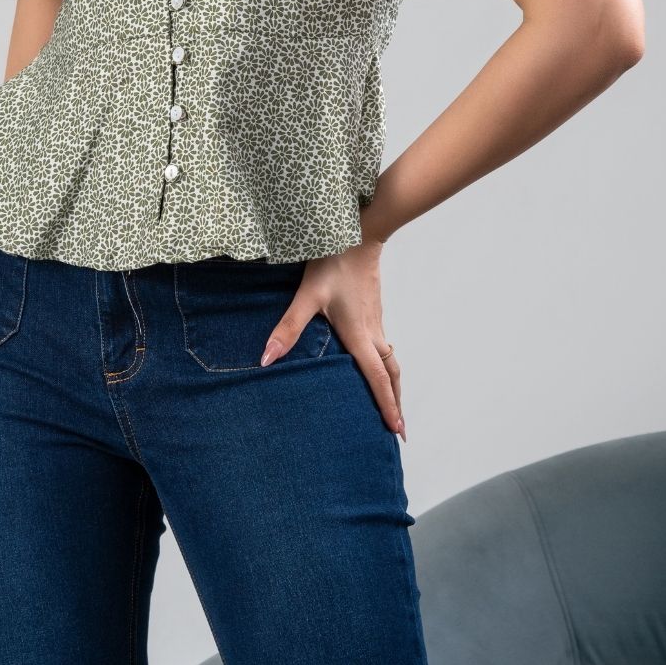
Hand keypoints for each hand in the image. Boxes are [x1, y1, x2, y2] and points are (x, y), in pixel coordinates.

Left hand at [259, 238, 406, 440]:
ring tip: (390, 401)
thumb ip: (288, 328)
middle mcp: (373, 332)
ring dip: (392, 383)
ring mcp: (375, 320)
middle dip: (394, 401)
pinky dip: (386, 364)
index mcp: (359, 335)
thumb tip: (267, 358)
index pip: (377, 379)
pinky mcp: (373, 309)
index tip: (398, 430)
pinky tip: (374, 362)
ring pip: (390, 359)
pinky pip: (385, 345)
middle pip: (391, 374)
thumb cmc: (333, 263)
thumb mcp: (307, 296)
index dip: (388, 406)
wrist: (359, 234)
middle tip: (398, 427)